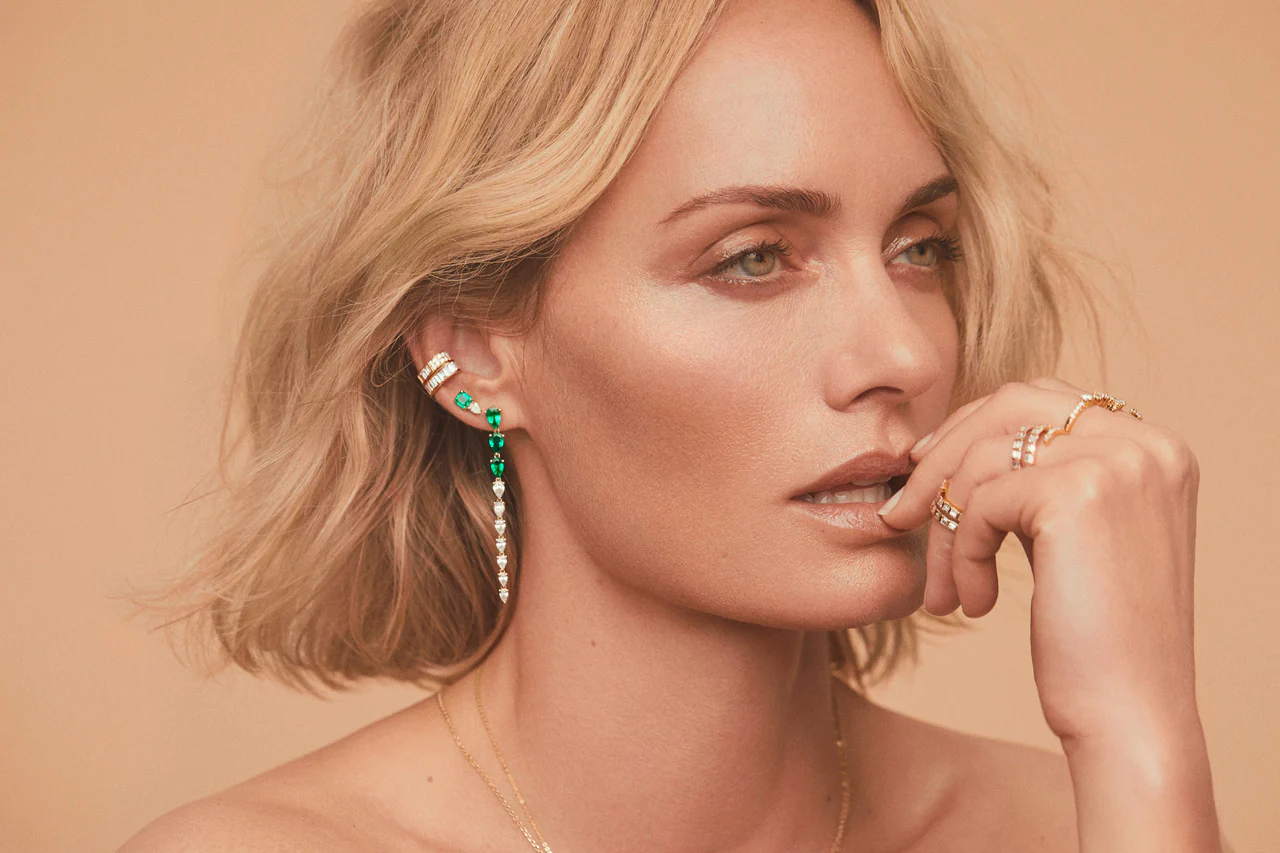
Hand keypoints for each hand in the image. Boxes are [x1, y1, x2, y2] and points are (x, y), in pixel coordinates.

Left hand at [877, 377, 1202, 746]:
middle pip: (1008, 404)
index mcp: (1153, 447)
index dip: (971, 426)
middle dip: (942, 455)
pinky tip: (973, 602)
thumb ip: (1039, 479)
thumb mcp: (1073, 537)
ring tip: (943, 590)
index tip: (923, 467)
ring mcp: (1117, 463)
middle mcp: (1145, 444)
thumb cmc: (1094, 639)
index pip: (1041, 396)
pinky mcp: (1078, 494)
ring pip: (983, 457)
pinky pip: (980, 501)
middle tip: (900, 512)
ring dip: (944, 524)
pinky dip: (960, 550)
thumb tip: (953, 441)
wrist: (1127, 714)